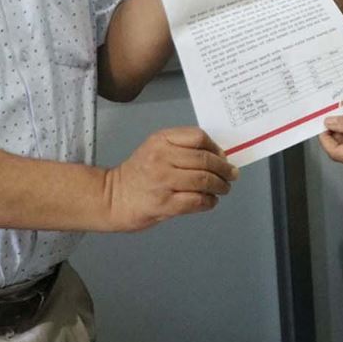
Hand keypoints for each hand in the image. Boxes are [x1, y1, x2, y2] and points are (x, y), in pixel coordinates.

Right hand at [104, 127, 237, 231]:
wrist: (111, 197)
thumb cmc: (138, 174)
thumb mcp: (155, 149)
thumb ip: (182, 149)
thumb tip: (218, 157)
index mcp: (161, 140)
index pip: (199, 137)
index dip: (216, 148)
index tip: (224, 157)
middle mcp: (161, 157)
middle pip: (205, 160)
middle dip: (224, 169)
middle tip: (231, 175)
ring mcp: (162, 180)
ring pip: (204, 180)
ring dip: (220, 186)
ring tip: (224, 189)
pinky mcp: (164, 203)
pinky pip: (196, 200)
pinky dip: (209, 201)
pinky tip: (210, 201)